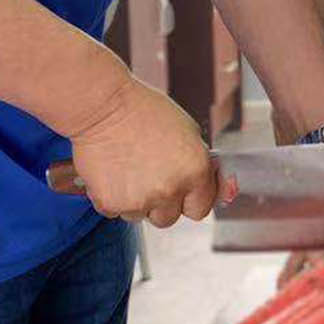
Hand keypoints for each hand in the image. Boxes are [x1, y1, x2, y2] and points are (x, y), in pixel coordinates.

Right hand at [69, 67, 228, 225]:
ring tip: (128, 168)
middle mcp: (170, 190)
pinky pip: (115, 211)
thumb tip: (217, 188)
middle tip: (149, 174)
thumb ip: (200, 163)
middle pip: (168, 218)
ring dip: (136, 200)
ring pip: (140, 215)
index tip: (182, 191)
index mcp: (195, 171)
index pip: (200, 209)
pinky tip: (112, 171)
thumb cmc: (146, 111)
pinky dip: (112, 196)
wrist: (105, 106)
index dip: (190, 199)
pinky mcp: (110, 203)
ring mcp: (139, 200)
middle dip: (161, 202)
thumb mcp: (188, 131)